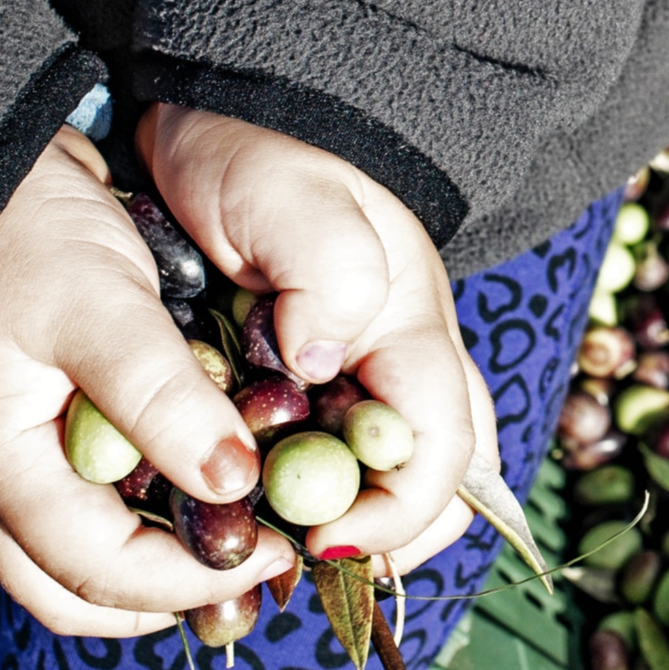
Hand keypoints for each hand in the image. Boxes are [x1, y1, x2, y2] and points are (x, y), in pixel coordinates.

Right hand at [0, 128, 295, 636]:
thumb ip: (160, 395)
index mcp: (1, 464)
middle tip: (265, 560)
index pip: (95, 572)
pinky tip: (220, 484)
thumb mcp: (102, 306)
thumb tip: (230, 483)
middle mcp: (5, 480)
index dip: (191, 581)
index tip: (276, 554)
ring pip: (92, 556)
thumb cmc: (32, 233)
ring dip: (168, 561)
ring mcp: (24, 461)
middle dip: (176, 593)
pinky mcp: (52, 433)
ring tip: (252, 531)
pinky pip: (103, 506)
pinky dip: (158, 514)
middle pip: (86, 588)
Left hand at [139, 104, 484, 569]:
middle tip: (296, 557)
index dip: (397, 518)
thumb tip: (322, 365)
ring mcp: (354, 376)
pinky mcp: (305, 382)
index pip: (445, 456)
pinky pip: (321, 464)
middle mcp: (398, 366)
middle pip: (437, 487)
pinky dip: (289, 497)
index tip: (321, 540)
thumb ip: (329, 276)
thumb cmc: (266, 149)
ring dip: (334, 525)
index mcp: (414, 330)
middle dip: (381, 541)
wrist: (222, 111)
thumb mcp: (295, 198)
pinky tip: (235, 504)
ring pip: (381, 484)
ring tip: (261, 540)